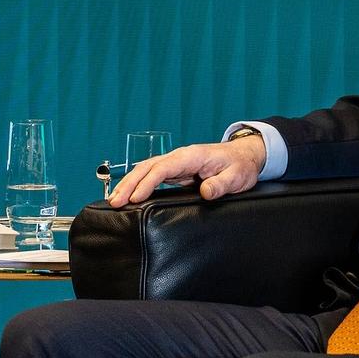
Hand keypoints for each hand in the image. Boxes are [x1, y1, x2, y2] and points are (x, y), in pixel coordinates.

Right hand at [107, 135, 266, 205]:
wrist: (243, 156)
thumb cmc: (239, 165)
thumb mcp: (236, 177)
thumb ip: (221, 184)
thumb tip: (205, 191)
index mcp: (191, 156)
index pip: (163, 168)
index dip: (147, 183)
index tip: (136, 198)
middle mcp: (179, 157)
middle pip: (147, 167)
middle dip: (129, 184)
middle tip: (115, 201)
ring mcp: (176, 163)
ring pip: (146, 170)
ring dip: (129, 183)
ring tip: (115, 200)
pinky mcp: (175, 170)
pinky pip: (151, 175)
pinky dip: (137, 183)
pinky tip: (128, 194)